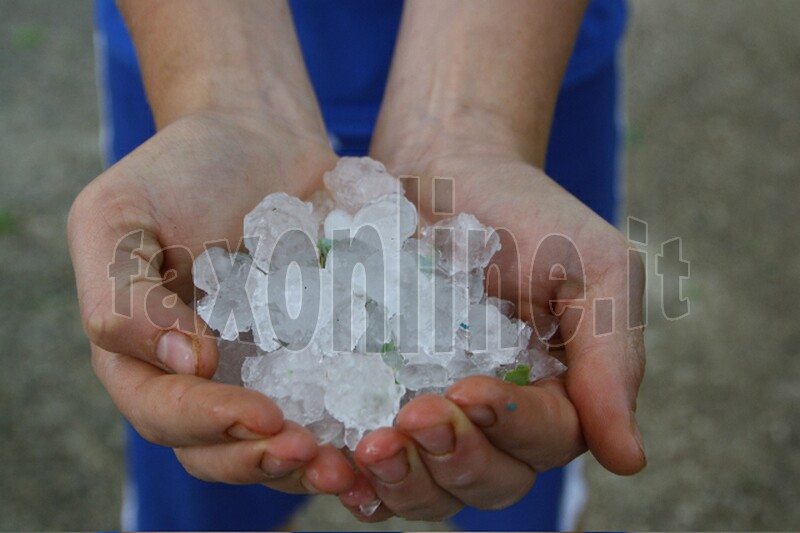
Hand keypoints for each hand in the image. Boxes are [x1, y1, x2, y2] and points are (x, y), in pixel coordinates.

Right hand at [68, 111, 354, 493]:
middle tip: (314, 453)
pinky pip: (332, 401)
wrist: (258, 136)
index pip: (165, 413)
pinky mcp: (318, 353)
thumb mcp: (120, 215)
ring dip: (311, 464)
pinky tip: (386, 432)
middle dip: (263, 460)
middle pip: (220, 449)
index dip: (208, 425)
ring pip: (278, 441)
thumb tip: (188, 367)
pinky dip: (354, 425)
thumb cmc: (181, 170)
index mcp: (144, 356)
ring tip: (353, 464)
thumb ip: (125, 296)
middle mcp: (203, 378)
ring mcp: (263, 370)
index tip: (262, 414)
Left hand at [338, 151, 644, 520]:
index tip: (468, 390)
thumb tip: (630, 460)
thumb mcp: (592, 267)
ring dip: (401, 481)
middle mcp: (497, 424)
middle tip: (413, 418)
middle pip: (487, 482)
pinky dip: (356, 480)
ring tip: (368, 447)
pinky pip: (370, 468)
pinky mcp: (377, 407)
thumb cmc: (524, 214)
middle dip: (453, 460)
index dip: (511, 427)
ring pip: (430, 489)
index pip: (547, 439)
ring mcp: (434, 421)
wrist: (441, 172)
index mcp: (559, 395)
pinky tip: (330, 465)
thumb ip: (612, 357)